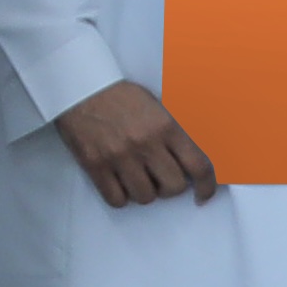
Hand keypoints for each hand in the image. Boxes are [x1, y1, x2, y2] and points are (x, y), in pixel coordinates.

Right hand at [55, 80, 222, 208]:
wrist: (80, 87)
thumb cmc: (119, 96)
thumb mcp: (156, 105)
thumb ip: (174, 133)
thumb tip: (192, 161)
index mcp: (165, 125)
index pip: (198, 165)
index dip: (207, 187)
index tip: (203, 195)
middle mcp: (146, 143)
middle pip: (174, 187)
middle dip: (170, 187)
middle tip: (161, 179)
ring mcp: (120, 156)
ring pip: (146, 197)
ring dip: (144, 192)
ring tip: (137, 177)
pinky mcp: (96, 166)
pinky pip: (117, 200)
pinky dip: (120, 196)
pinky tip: (119, 183)